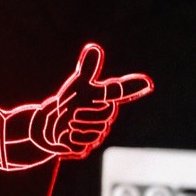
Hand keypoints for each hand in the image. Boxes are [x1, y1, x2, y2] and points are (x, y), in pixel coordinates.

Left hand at [39, 43, 152, 157]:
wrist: (47, 127)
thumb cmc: (67, 104)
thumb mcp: (77, 86)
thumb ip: (88, 69)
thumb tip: (94, 48)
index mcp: (106, 100)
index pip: (120, 92)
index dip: (134, 87)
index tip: (148, 83)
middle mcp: (105, 118)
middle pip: (106, 114)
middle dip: (85, 112)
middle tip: (72, 111)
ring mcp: (98, 134)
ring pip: (95, 130)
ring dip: (76, 125)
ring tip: (68, 123)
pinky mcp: (87, 148)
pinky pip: (84, 144)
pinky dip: (72, 138)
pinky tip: (67, 135)